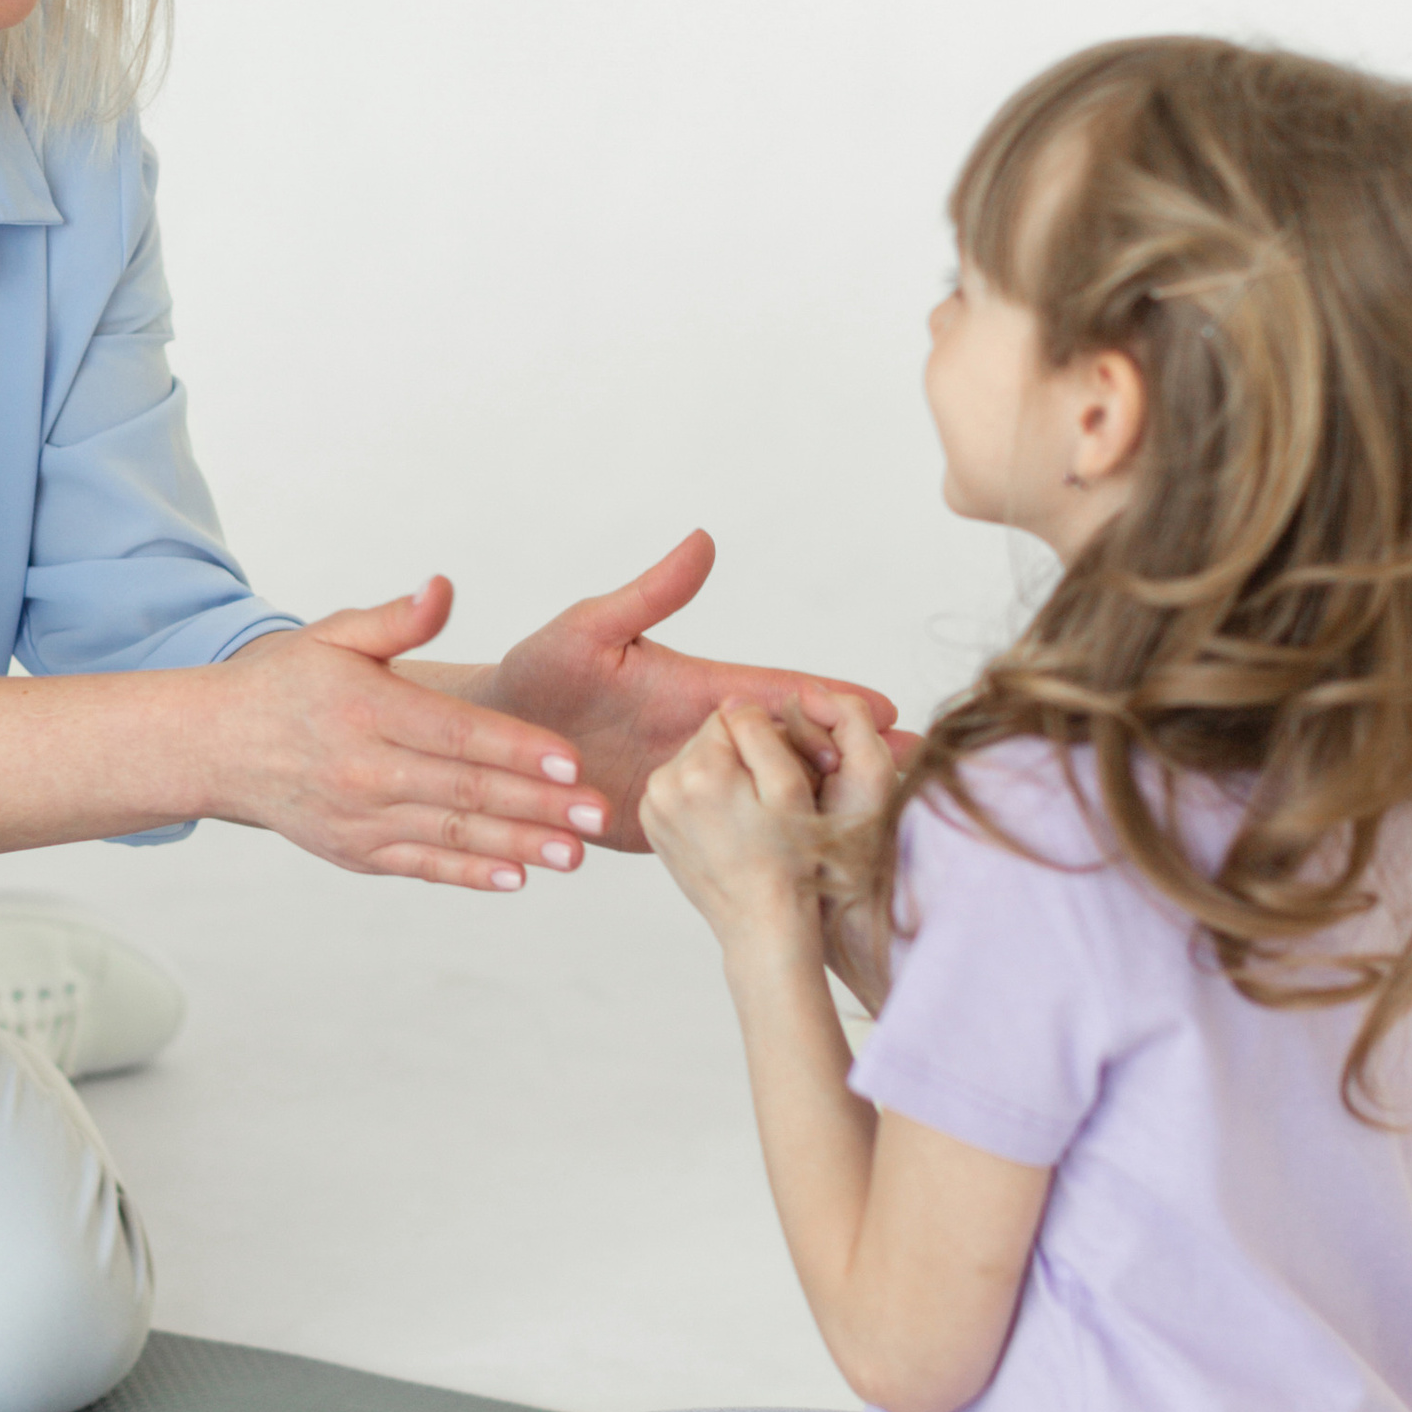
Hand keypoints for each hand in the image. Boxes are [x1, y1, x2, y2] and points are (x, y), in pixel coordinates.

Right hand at [218, 579, 609, 890]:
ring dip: (518, 846)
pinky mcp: (356, 852)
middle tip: (600, 814)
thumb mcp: (334, 636)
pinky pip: (422, 865)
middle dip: (538, 804)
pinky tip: (517, 877)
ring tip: (574, 855)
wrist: (218, 747)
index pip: (457, 733)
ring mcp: (360, 818)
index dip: (517, 748)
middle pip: (465, 790)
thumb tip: (443, 587)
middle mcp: (365, 770)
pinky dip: (470, 873)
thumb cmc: (288, 683)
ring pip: (452, 834)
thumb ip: (396, 618)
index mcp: (368, 711)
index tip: (572, 760)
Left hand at [488, 530, 898, 848]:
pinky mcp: (668, 829)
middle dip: (856, 760)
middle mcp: (703, 738)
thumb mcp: (588, 632)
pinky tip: (816, 870)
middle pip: (793, 749)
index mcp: (696, 688)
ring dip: (827, 810)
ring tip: (889, 829)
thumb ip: (647, 596)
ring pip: (771, 798)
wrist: (488, 745)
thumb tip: (704, 540)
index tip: (889, 711)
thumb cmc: (534, 674)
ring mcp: (691, 786)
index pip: (778, 694)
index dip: (831, 702)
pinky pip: (728, 839)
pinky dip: (773, 849)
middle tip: (923, 772)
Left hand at [640, 701, 829, 956]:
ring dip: (720, 777)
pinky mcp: (651, 824)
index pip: (731, 715)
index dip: (762, 738)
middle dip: (737, 756)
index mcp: (701, 770)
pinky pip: (680, 789)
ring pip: (694, 762)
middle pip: (708, 738)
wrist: (761, 924)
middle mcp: (665, 784)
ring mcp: (653, 806)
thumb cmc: (788, 861)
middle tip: (764, 800)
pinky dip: (703, 799)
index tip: (776, 774)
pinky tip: (726, 826)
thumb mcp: (790, 787)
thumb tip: (735, 703)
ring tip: (747, 817)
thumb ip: (760, 731)